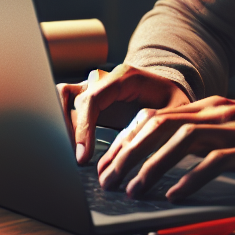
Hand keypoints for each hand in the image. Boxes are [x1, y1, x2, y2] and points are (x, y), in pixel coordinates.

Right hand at [57, 63, 190, 163]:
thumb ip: (158, 123)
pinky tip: (71, 147)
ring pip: (62, 96)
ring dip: (60, 123)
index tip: (83, 155)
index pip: (93, 99)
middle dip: (68, 129)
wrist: (169, 92)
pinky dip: (61, 122)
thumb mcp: (174, 111)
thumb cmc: (172, 101)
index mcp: (124, 77)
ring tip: (69, 152)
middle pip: (71, 97)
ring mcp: (93, 86)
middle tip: (74, 157)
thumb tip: (136, 145)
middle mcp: (104, 78)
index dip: (84, 128)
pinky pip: (64, 103)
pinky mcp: (87, 98)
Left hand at [95, 95, 234, 200]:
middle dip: (127, 153)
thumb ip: (207, 137)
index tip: (106, 162)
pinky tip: (175, 195)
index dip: (126, 139)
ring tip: (132, 191)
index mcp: (212, 107)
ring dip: (151, 167)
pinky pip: (215, 161)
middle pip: (160, 126)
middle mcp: (219, 112)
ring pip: (181, 142)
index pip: (156, 117)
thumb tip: (169, 160)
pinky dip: (191, 178)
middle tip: (107, 179)